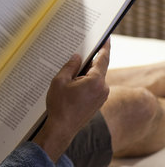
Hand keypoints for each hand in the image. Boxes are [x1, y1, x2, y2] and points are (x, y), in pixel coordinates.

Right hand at [33, 40, 110, 162]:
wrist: (62, 128)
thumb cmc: (60, 105)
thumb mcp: (60, 81)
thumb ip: (70, 66)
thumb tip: (77, 56)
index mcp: (95, 81)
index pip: (103, 59)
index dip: (104, 47)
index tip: (106, 38)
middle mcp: (103, 88)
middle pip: (98, 68)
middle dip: (89, 60)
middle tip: (80, 51)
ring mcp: (101, 96)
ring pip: (95, 78)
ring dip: (85, 73)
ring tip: (71, 71)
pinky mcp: (97, 103)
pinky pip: (94, 87)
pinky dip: (85, 82)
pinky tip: (73, 83)